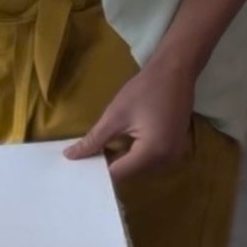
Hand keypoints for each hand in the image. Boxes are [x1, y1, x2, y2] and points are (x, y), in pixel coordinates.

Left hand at [63, 56, 195, 182]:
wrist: (175, 72)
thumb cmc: (144, 91)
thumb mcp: (114, 116)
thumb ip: (94, 140)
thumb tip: (71, 156)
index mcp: (153, 154)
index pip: (119, 174)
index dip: (97, 171)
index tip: (78, 167)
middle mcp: (167, 161)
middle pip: (131, 173)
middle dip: (109, 166)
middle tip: (84, 160)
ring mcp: (174, 155)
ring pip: (140, 168)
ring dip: (121, 161)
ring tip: (98, 152)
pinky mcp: (175, 148)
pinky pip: (150, 160)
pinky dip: (133, 155)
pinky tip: (117, 146)